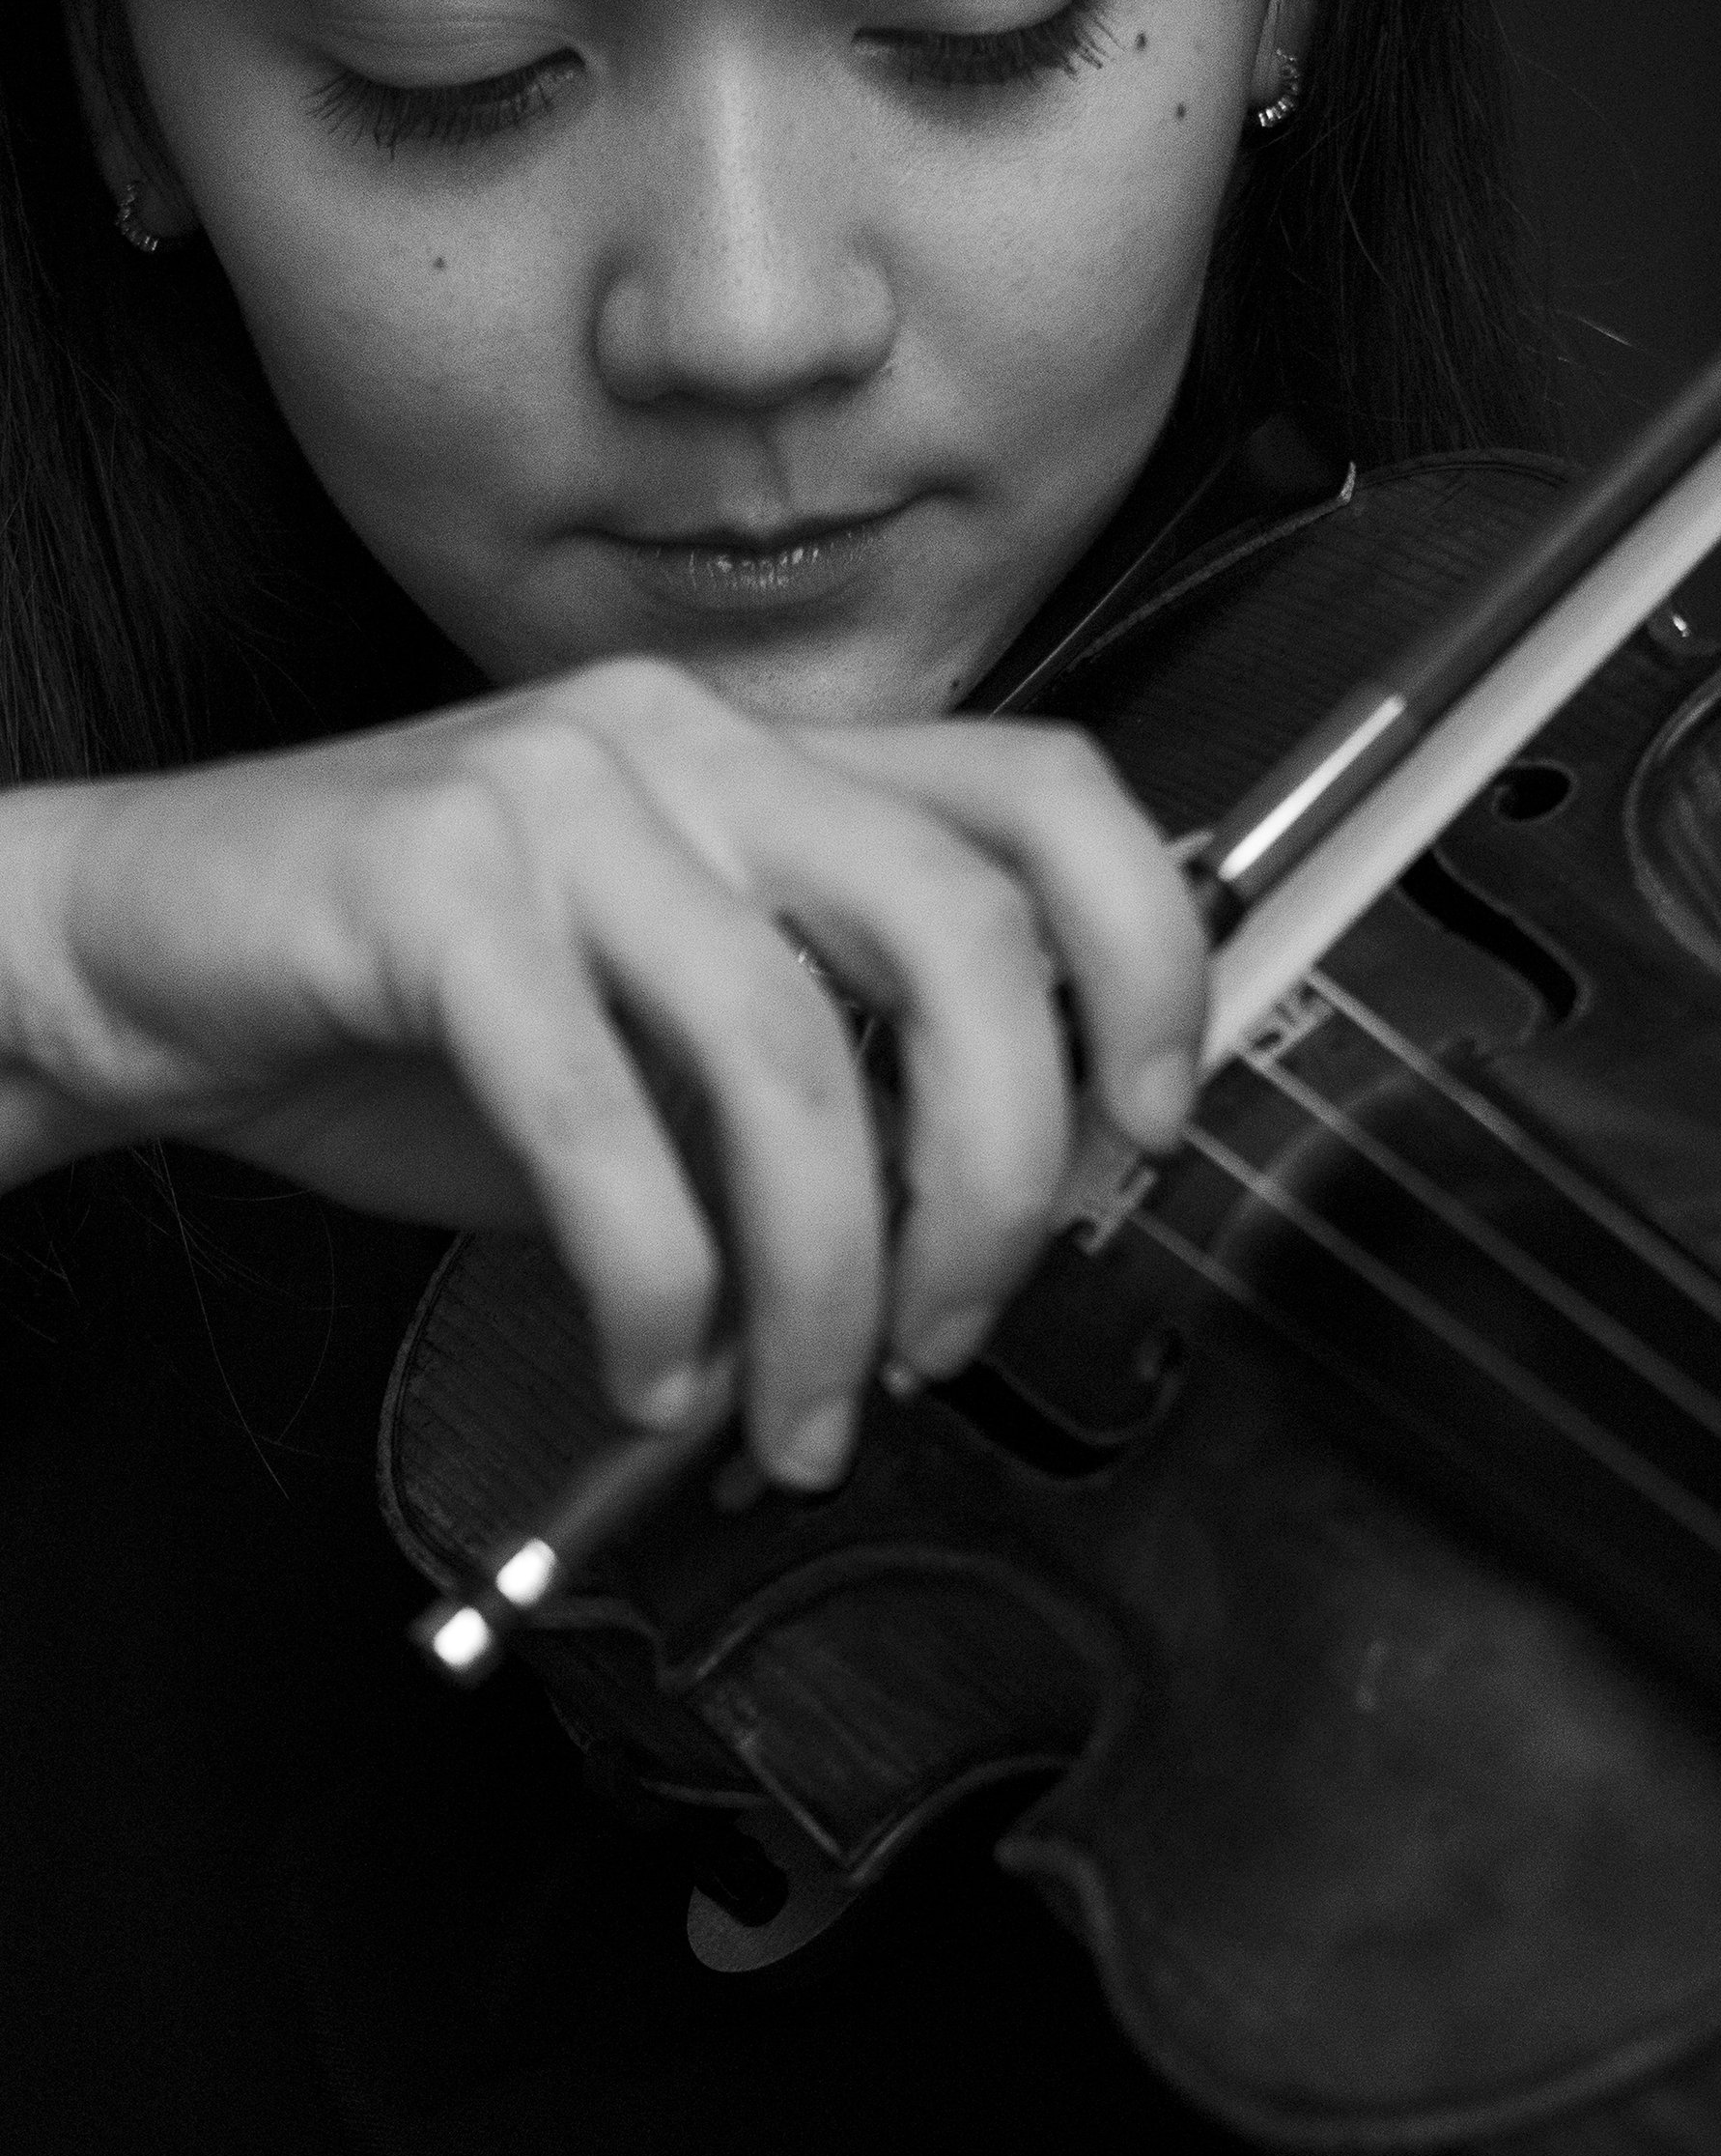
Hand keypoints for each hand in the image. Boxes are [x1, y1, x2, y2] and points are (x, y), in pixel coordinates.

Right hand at [0, 659, 1204, 1483]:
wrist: (134, 952)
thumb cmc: (416, 1010)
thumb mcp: (667, 1033)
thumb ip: (827, 1087)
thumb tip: (981, 1243)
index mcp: (775, 758)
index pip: (1050, 791)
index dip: (1152, 955)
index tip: (1148, 1128)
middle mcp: (691, 745)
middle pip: (964, 934)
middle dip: (1002, 1175)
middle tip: (958, 1327)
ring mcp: (559, 795)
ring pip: (792, 1057)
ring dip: (827, 1288)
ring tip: (798, 1411)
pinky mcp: (429, 885)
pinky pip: (603, 1122)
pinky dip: (656, 1292)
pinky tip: (648, 1371)